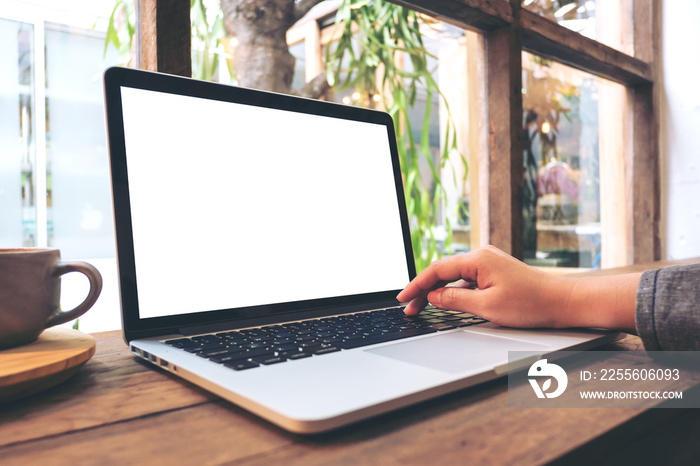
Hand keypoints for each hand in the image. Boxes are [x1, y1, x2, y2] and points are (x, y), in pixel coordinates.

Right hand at [396, 246, 639, 331]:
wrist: (563, 302)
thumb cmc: (531, 304)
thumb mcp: (487, 306)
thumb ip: (455, 299)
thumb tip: (434, 295)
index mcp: (478, 259)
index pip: (437, 270)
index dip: (416, 285)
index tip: (403, 298)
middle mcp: (482, 256)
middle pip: (443, 271)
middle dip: (423, 289)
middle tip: (409, 309)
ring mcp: (489, 263)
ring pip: (454, 276)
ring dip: (437, 291)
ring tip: (423, 307)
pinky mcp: (495, 273)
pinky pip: (467, 279)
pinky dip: (453, 290)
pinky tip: (447, 302)